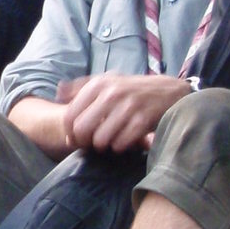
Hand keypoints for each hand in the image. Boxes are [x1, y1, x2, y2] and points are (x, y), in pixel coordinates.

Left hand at [57, 72, 193, 154]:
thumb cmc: (133, 90)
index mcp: (99, 84)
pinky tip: (124, 141)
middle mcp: (111, 93)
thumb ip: (81, 86)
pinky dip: (119, 147)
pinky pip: (119, 144)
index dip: (69, 133)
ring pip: (100, 140)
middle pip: (82, 130)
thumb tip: (58, 92)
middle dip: (85, 142)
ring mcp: (128, 106)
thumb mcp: (108, 81)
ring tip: (110, 141)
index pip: (69, 116)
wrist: (170, 92)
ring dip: (103, 146)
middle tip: (92, 144)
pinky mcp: (143, 120)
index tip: (76, 140)